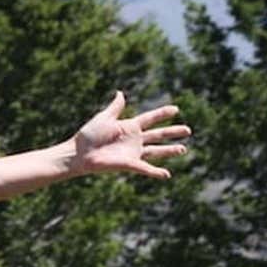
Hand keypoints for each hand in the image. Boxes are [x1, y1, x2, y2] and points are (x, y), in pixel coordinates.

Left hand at [69, 91, 190, 178]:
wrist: (78, 153)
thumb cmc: (88, 136)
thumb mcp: (104, 117)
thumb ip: (115, 107)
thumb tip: (120, 93)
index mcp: (129, 127)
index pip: (150, 119)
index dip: (162, 114)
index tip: (176, 109)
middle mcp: (134, 140)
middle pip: (158, 135)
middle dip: (172, 132)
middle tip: (188, 130)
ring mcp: (133, 153)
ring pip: (156, 151)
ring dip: (169, 151)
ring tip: (183, 149)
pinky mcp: (129, 164)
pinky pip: (145, 168)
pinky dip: (155, 172)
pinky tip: (166, 174)